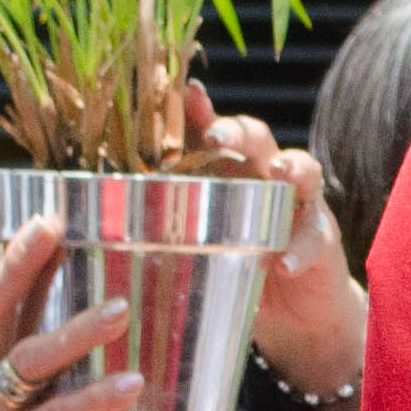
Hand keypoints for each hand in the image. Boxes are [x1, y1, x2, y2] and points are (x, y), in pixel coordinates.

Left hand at [179, 82, 364, 398]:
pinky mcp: (322, 240)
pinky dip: (300, 248)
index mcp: (226, 174)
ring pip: (301, 169)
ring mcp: (299, 205)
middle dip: (237, 132)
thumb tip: (89, 228)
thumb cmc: (233, 271)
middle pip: (256, 137)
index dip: (197, 110)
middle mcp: (263, 178)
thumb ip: (162, 231)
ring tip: (279, 176)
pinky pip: (315, 236)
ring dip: (291, 168)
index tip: (183, 94)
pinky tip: (283, 265)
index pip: (209, 132)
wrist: (291, 316)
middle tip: (218, 138)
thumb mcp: (195, 248)